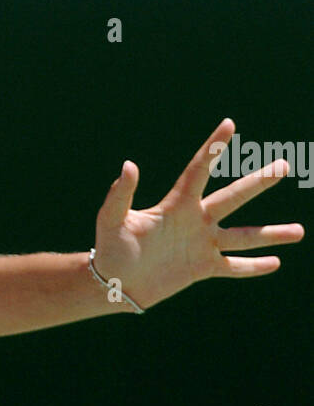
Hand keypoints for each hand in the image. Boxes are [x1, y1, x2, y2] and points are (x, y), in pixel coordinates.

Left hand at [92, 118, 304, 309]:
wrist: (114, 282)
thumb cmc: (110, 248)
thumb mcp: (111, 220)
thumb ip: (119, 195)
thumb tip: (129, 165)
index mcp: (176, 205)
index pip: (199, 171)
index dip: (212, 148)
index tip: (229, 123)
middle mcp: (196, 221)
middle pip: (233, 198)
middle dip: (258, 183)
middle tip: (283, 165)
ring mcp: (203, 244)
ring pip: (244, 236)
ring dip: (271, 234)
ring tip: (300, 231)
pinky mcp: (203, 268)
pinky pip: (234, 267)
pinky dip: (254, 267)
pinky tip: (276, 263)